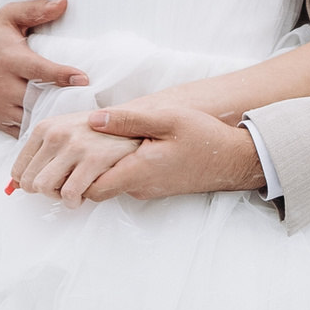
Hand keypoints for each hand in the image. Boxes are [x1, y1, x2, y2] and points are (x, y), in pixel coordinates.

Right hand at [0, 0, 88, 134]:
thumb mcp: (8, 18)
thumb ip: (35, 10)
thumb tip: (63, 3)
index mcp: (9, 59)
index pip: (37, 69)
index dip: (60, 75)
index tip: (83, 78)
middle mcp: (3, 85)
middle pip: (37, 98)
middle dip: (61, 100)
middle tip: (90, 101)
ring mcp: (0, 107)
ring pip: (31, 118)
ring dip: (52, 117)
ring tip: (79, 114)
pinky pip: (23, 132)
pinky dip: (40, 130)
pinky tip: (60, 126)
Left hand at [9, 110, 141, 204]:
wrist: (132, 127)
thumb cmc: (97, 135)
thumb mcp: (63, 135)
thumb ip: (39, 155)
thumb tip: (14, 185)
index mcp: (46, 128)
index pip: (19, 171)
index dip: (33, 183)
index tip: (50, 181)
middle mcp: (57, 135)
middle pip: (30, 183)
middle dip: (47, 191)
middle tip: (64, 186)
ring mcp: (75, 146)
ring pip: (46, 189)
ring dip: (60, 197)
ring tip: (75, 189)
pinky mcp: (94, 159)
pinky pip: (70, 194)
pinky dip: (76, 200)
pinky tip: (86, 191)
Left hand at [86, 104, 265, 200]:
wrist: (235, 159)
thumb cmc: (204, 137)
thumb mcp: (167, 119)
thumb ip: (128, 120)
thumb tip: (93, 120)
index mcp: (138, 172)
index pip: (91, 189)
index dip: (76, 175)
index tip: (75, 152)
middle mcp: (140, 187)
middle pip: (98, 187)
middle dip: (86, 169)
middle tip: (84, 143)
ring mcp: (148, 189)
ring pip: (113, 182)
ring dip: (105, 165)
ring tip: (106, 139)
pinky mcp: (156, 186)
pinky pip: (128, 180)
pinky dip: (121, 165)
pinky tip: (129, 145)